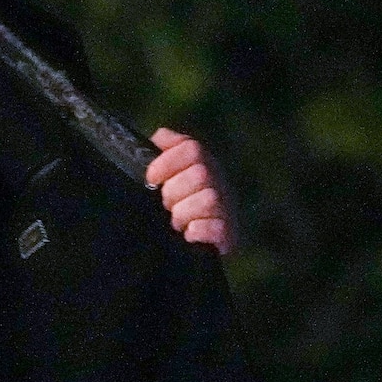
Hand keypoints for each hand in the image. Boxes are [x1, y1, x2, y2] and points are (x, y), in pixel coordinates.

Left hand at [146, 128, 235, 254]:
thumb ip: (162, 151)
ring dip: (184, 213)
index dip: (168, 162)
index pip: (192, 149)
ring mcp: (227, 209)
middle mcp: (219, 182)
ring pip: (209, 200)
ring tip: (176, 221)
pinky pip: (218, 228)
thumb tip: (161, 137)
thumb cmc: (170, 204)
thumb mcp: (162, 175)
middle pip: (200, 174)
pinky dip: (199, 231)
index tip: (151, 178)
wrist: (185, 245)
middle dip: (174, 192)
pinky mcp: (229, 236)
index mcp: (202, 164)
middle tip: (166, 204)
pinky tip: (189, 234)